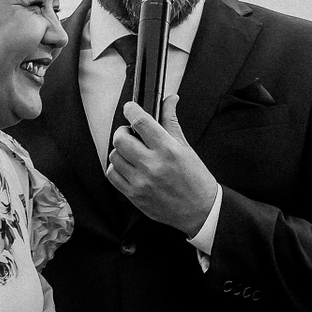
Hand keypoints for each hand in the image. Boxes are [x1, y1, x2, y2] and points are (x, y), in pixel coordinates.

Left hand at [106, 95, 220, 234]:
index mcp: (168, 150)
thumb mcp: (185, 147)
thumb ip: (171, 122)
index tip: (130, 108)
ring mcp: (141, 181)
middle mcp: (152, 165)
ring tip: (131, 152)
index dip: (131, 110)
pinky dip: (116, 167)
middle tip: (130, 133)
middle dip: (122, 131)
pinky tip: (127, 167)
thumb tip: (169, 100)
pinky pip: (112, 175)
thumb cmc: (195, 179)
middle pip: (120, 139)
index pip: (141, 122)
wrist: (199, 210)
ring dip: (119, 150)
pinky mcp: (133, 195)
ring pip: (114, 156)